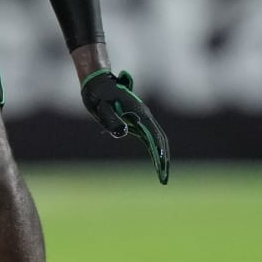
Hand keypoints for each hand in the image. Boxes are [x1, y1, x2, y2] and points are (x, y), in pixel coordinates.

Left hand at [79, 69, 170, 183]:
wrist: (97, 83)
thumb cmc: (98, 95)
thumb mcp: (101, 107)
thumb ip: (111, 120)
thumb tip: (123, 132)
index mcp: (138, 113)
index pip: (153, 135)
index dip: (158, 151)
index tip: (162, 165)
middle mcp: (144, 116)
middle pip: (160, 139)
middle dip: (164, 159)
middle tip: (164, 178)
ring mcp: (142, 118)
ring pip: (157, 139)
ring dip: (161, 156)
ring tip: (162, 175)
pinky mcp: (136, 121)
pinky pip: (149, 138)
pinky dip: (154, 150)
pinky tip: (156, 162)